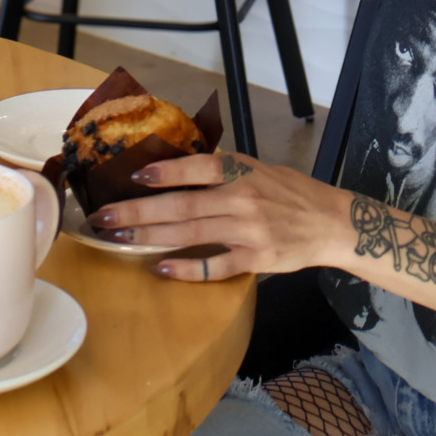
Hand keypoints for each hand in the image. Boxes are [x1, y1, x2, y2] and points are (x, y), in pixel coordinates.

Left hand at [89, 150, 347, 281]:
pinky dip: (187, 268)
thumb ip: (221, 169)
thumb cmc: (289, 192)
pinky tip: (161, 269)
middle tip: (105, 217)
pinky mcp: (256, 259)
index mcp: (240, 172)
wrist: (330, 223)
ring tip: (121, 239)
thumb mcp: (257, 168)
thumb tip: (175, 166)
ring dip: (151, 237)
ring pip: (190, 234)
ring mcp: (248, 231)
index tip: (134, 176)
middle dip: (138, 211)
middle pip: (182, 205)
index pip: (196, 167)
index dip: (164, 172)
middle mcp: (242, 199)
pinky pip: (215, 266)